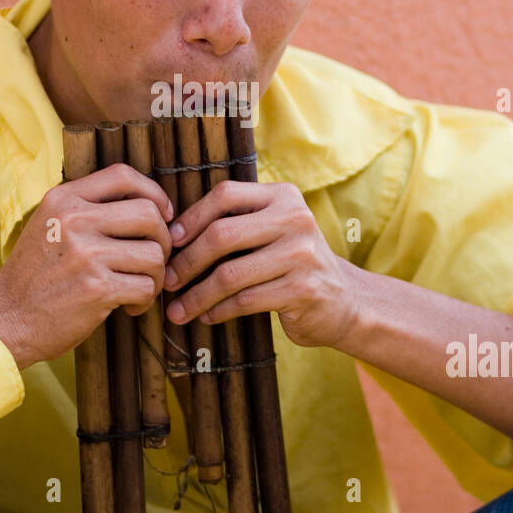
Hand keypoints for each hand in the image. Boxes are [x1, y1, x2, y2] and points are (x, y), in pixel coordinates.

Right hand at [0, 164, 172, 368]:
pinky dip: (145, 301)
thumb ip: (87, 208)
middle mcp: (74, 220)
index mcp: (63, 199)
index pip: (123, 175)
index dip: (153, 192)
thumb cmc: (36, 275)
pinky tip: (129, 307)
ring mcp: (86, 254)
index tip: (162, 213)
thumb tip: (148, 204)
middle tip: (154, 260)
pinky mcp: (97, 288)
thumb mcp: (50, 224)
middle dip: (163, 240)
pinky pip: (147, 287)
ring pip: (154, 254)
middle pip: (149, 214)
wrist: (6, 318)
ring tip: (140, 286)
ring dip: (156, 275)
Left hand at [160, 180, 358, 348]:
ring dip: (197, 296)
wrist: (345, 300)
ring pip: (230, 274)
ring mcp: (301, 254)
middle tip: (167, 281)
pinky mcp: (303, 290)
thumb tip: (173, 234)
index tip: (171, 242)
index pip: (225, 195)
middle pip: (222, 235)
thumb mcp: (273, 230)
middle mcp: (295, 219)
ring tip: (178, 310)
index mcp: (283, 196)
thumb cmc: (293, 263)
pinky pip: (245, 301)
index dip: (192, 218)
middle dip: (187, 261)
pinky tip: (207, 317)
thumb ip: (238, 222)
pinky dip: (219, 311)